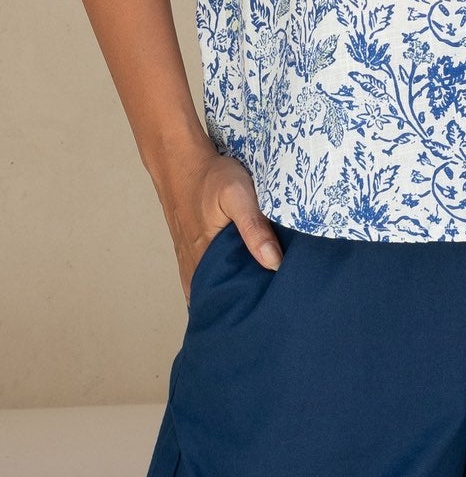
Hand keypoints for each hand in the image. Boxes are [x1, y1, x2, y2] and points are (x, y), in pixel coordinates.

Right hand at [158, 141, 281, 305]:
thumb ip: (254, 228)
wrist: (182, 161)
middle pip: (218, 298)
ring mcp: (189, 260)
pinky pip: (203, 278)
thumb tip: (274, 264)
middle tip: (268, 314)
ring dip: (229, 296)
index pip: (225, 300)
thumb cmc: (211, 177)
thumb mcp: (238, 195)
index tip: (270, 316)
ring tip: (255, 305)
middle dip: (239, 308)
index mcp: (205, 259)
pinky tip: (236, 284)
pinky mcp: (190, 251)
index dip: (246, 309)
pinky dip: (218, 285)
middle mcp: (194, 266)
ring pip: (210, 289)